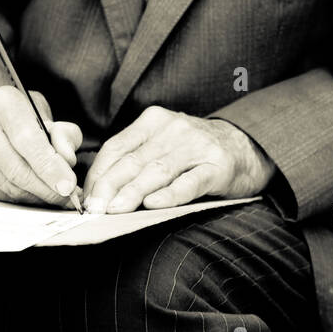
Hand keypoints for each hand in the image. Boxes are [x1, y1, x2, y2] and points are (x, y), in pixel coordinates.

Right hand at [0, 85, 82, 206]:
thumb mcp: (49, 117)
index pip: (27, 139)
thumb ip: (63, 135)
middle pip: (16, 169)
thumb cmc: (23, 118)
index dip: (49, 166)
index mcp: (4, 102)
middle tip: (67, 198)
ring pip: (7, 186)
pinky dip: (19, 200)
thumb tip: (67, 162)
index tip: (68, 186)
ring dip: (35, 197)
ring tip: (53, 196)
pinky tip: (32, 194)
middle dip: (46, 188)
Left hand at [82, 107, 273, 213]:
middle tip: (93, 210)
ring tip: (114, 210)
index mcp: (153, 121)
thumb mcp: (163, 143)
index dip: (97, 175)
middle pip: (132, 160)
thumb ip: (135, 159)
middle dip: (108, 187)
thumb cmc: (195, 151)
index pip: (116, 147)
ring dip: (132, 193)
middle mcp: (172, 129)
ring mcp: (196, 146)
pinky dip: (170, 195)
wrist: (247, 145)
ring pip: (157, 171)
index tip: (85, 199)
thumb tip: (98, 191)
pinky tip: (153, 204)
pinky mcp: (217, 166)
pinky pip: (189, 182)